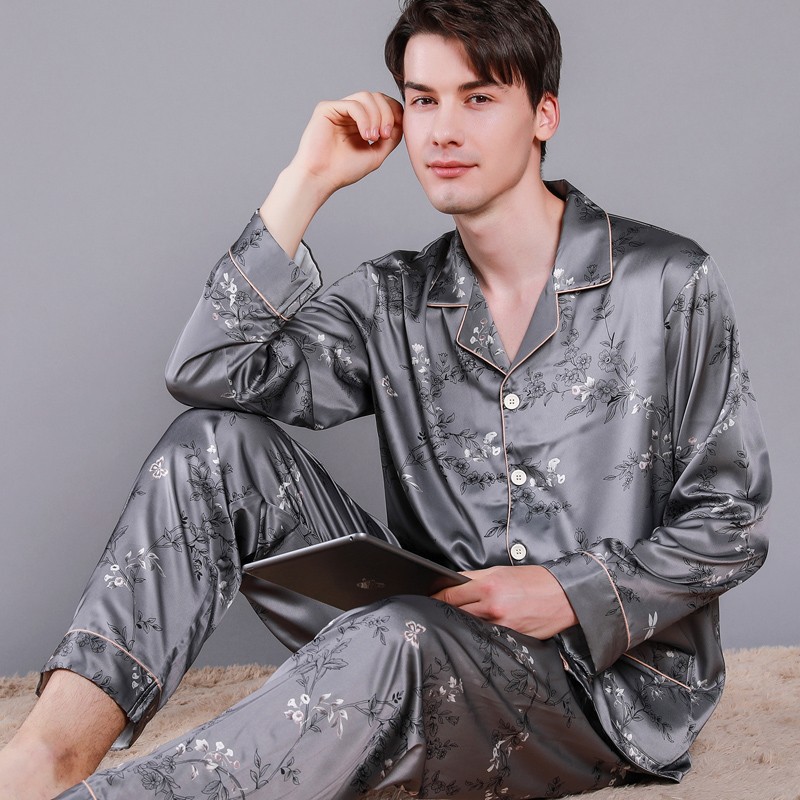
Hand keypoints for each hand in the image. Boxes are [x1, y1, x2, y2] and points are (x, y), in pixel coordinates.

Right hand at [260, 91, 402, 256]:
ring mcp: (338, 109)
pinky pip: (353, 104)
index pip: (383, 104)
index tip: (394, 132)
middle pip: (377, 97)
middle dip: (387, 114)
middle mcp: (350, 113)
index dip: (394, 113)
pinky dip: (364, 119)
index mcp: (361, 122)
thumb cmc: (344, 170)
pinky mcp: (326, 108)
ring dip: (376, 116)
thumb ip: (391, 137)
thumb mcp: (376, 154)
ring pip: (366, 97)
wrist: (322, 178)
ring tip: (373, 138)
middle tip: (385, 136)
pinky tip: (365, 136)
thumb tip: (402, 120)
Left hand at [431, 565, 577, 639]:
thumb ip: (475, 579)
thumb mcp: (501, 572)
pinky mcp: (510, 638)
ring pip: (468, 626)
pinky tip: (477, 632)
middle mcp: (492, 606)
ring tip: (456, 622)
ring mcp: (501, 625)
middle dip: (445, 612)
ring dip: (461, 624)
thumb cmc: (534, 581)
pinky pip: (486, 637)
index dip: (436, 598)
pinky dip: (479, 634)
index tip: (429, 599)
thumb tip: (453, 584)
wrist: (565, 596)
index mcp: (488, 585)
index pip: (450, 594)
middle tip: (437, 612)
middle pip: (455, 612)